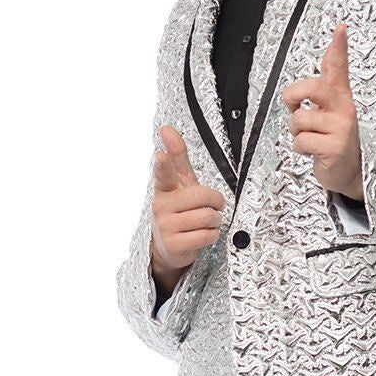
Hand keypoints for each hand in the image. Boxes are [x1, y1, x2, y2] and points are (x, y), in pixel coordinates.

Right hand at [151, 125, 225, 274]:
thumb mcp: (179, 183)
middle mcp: (161, 206)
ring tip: (206, 221)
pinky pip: (206, 235)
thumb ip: (177, 156)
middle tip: (213, 205)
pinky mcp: (173, 245)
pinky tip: (203, 234)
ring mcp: (165, 226)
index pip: (163, 173)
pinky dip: (212, 235)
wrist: (169, 246)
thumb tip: (167, 129)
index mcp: (164, 188)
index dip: (163, 164)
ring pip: (207, 216)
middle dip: (215, 201)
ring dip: (215, 220)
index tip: (160, 156)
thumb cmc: (178, 209)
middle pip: (201, 195)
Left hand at [281, 23, 363, 200]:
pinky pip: (301, 141)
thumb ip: (326, 85)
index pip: (340, 67)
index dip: (339, 47)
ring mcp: (341, 128)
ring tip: (311, 138)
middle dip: (294, 95)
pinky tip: (314, 151)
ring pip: (300, 119)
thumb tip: (330, 53)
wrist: (348, 173)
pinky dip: (301, 149)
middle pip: (313, 87)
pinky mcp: (334, 147)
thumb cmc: (334, 139)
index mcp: (340, 97)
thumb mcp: (331, 111)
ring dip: (296, 132)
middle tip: (295, 106)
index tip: (341, 29)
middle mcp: (343, 109)